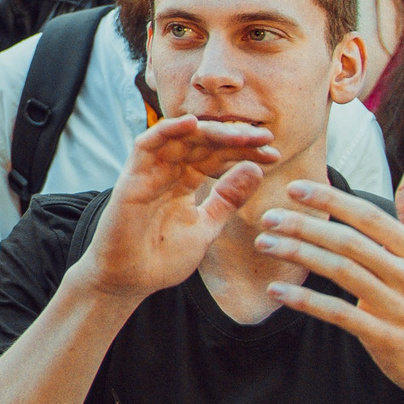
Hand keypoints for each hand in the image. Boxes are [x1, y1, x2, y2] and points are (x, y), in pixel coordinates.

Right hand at [79, 113, 278, 302]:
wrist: (130, 280)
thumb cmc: (162, 257)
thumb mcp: (207, 226)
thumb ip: (228, 199)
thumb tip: (256, 169)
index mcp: (183, 182)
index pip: (216, 157)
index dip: (244, 152)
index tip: (274, 153)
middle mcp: (167, 172)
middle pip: (202, 144)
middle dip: (234, 138)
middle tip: (265, 138)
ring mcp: (149, 173)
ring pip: (179, 139)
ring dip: (210, 132)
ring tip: (242, 134)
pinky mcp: (131, 178)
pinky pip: (146, 145)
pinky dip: (166, 131)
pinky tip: (191, 123)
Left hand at [259, 170, 403, 403]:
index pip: (371, 217)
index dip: (331, 200)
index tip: (293, 188)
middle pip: (350, 242)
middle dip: (304, 226)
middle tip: (267, 218)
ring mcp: (402, 310)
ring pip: (341, 273)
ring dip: (298, 255)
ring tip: (265, 245)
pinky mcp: (387, 340)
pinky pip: (338, 314)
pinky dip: (305, 300)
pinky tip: (278, 290)